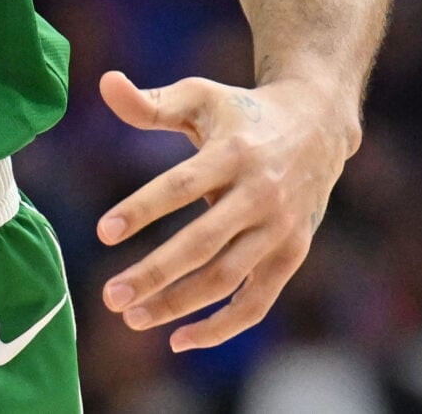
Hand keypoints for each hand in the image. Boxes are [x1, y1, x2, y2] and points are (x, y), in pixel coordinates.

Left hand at [94, 69, 357, 350]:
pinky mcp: (292, 253)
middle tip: (109, 296)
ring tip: (131, 316)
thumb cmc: (242, 112)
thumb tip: (105, 83)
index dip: (143, 208)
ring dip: (178, 304)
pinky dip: (220, 327)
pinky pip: (256, 302)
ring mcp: (281, 228)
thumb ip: (151, 103)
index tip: (103, 232)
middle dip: (154, 273)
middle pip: (203, 243)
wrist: (318, 124)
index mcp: (235, 151)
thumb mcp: (200, 97)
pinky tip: (178, 339)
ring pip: (227, 278)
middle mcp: (261, 193)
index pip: (183, 185)